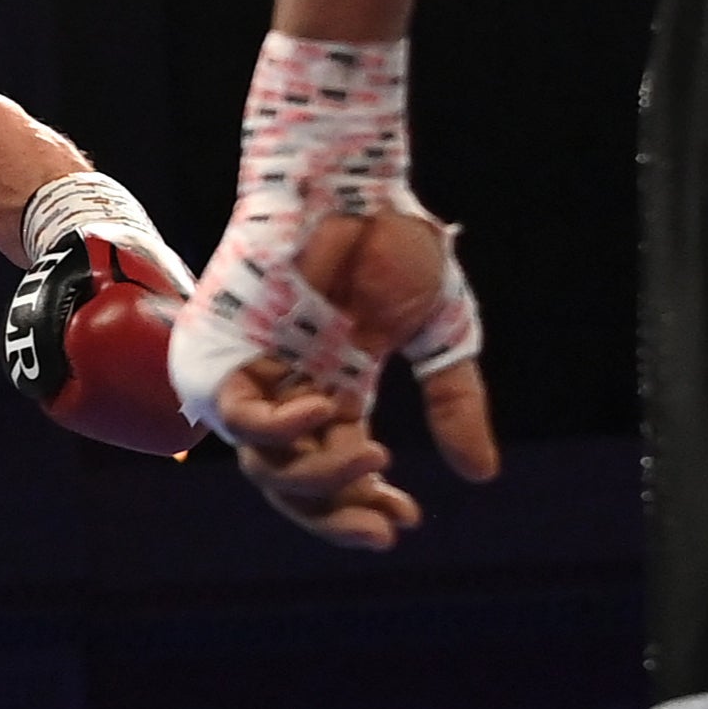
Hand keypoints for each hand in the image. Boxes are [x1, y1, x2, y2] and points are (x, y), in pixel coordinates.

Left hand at [218, 213, 497, 550]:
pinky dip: (277, 427)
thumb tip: (481, 476)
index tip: (405, 520)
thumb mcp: (439, 334)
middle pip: (291, 482)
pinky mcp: (226, 343)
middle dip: (335, 516)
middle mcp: (288, 387)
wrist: (357, 177)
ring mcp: (255, 367)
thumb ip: (454, 402)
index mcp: (334, 388)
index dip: (360, 507)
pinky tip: (326, 412)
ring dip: (317, 478)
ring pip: (262, 463)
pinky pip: (235, 412)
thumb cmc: (391, 239)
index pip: (332, 471)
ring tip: (373, 459)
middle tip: (384, 531)